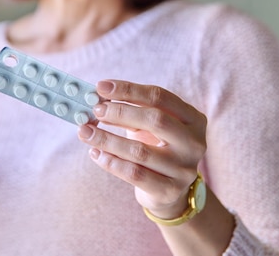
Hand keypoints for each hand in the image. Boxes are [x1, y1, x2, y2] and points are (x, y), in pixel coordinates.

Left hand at [77, 79, 206, 219]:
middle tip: (95, 110)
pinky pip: (134, 174)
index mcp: (193, 119)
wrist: (170, 191)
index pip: (159, 97)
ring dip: (107, 139)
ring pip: (140, 151)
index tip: (101, 87)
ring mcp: (184, 169)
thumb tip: (99, 99)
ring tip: (85, 132)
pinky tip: (95, 153)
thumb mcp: (151, 126)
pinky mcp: (169, 190)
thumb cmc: (156, 147)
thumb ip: (132, 110)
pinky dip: (110, 162)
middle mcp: (194, 143)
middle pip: (155, 120)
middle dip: (120, 112)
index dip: (128, 89)